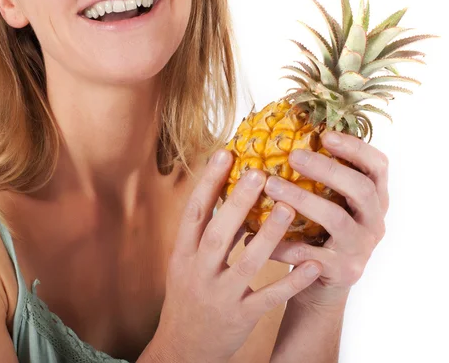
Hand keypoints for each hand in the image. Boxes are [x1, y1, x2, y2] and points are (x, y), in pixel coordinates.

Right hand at [151, 149, 322, 362]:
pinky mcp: (241, 316)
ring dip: (267, 235)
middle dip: (237, 202)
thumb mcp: (185, 260)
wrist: (183, 347)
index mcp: (183, 253)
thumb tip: (228, 191)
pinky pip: (270, 297)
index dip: (208, 181)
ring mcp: (220, 295)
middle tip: (259, 172)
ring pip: (246, 262)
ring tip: (287, 206)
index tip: (225, 152)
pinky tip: (312, 263)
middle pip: (218, 233)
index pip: (194, 212)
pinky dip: (291, 280)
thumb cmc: (188, 294)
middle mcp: (199, 271)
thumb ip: (204, 231)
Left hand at [246, 131, 388, 308]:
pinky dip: (280, 242)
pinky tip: (252, 234)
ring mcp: (361, 247)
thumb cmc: (318, 228)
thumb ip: (316, 172)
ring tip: (270, 186)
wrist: (320, 283)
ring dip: (302, 199)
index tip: (326, 134)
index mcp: (374, 197)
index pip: (378, 166)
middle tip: (293, 156)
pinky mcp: (343, 270)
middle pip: (360, 189)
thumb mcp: (327, 199)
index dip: (356, 147)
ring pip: (336, 219)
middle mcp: (374, 220)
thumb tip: (275, 129)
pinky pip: (308, 253)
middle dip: (327, 169)